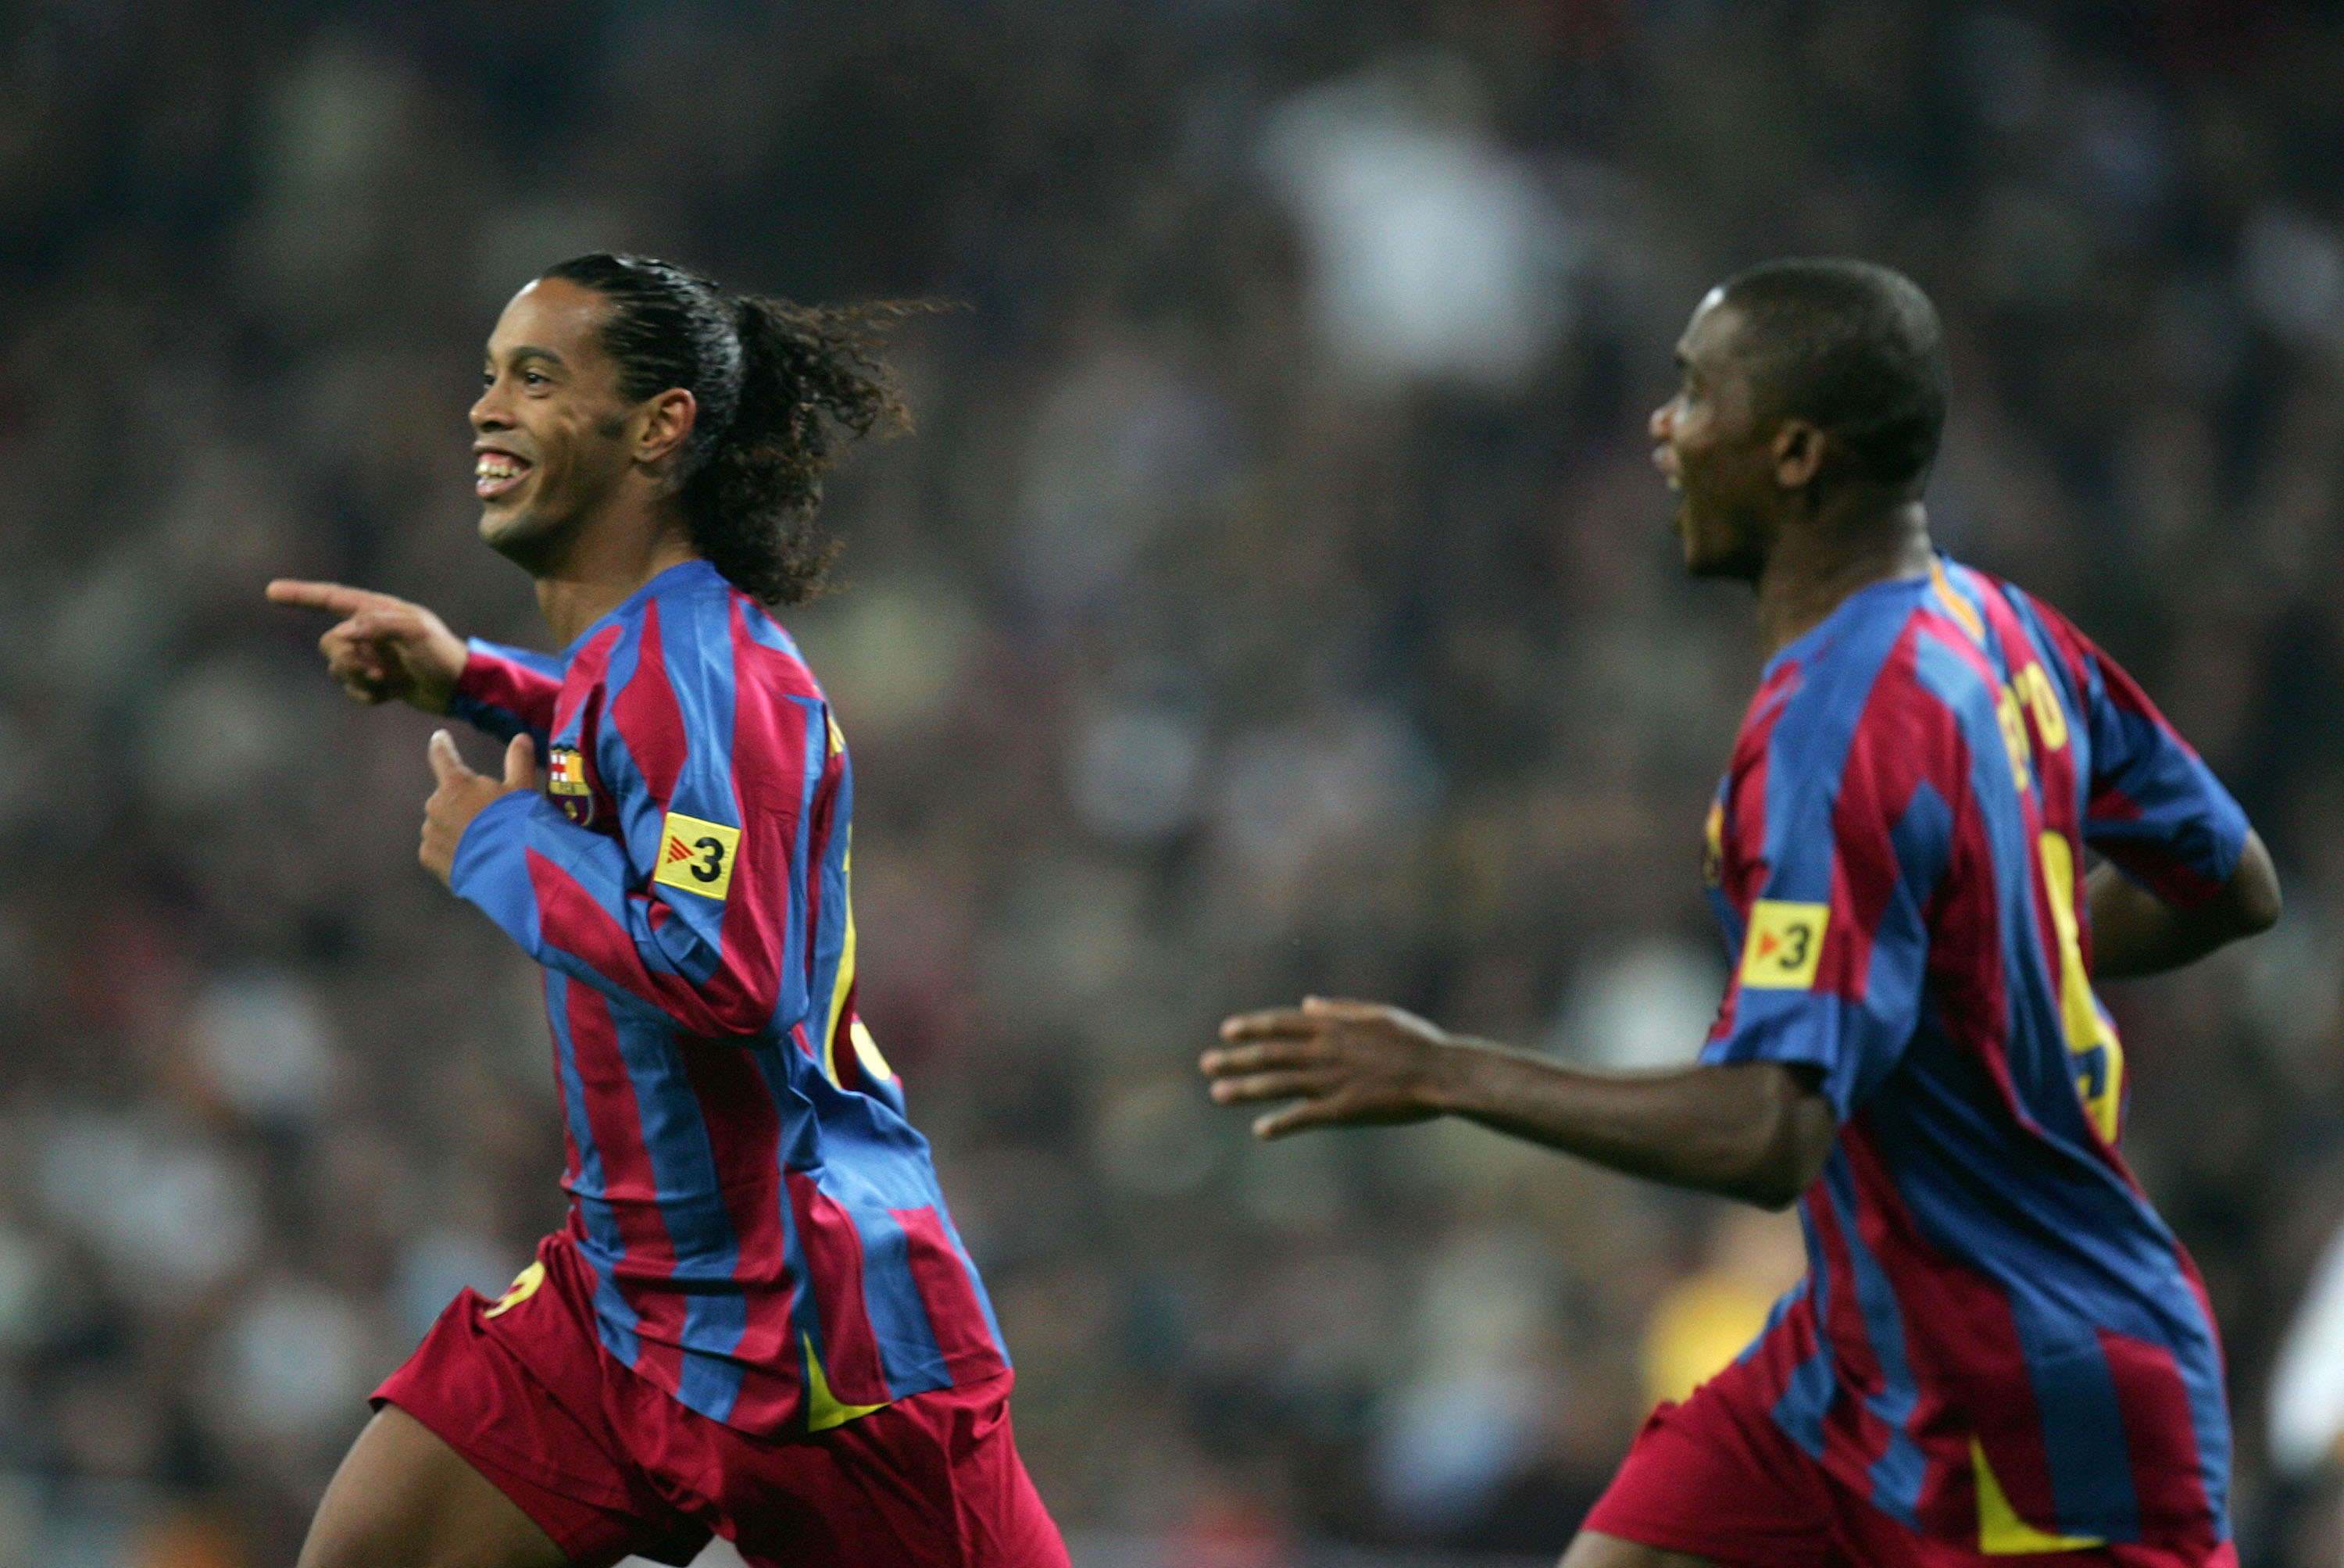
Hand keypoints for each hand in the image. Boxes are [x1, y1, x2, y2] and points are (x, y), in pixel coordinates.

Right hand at [266, 579, 467, 712]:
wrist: (461, 687)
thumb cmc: (442, 653)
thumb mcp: (417, 631)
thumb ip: (379, 625)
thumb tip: (343, 632)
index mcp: (377, 611)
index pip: (331, 598)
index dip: (301, 595)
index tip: (271, 591)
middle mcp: (369, 632)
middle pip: (329, 644)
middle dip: (348, 661)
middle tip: (379, 670)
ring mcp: (370, 657)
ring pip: (338, 669)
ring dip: (360, 679)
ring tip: (389, 680)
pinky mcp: (376, 680)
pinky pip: (353, 689)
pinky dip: (369, 695)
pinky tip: (392, 693)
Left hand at [420, 730, 538, 886]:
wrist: (507, 869)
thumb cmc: (516, 823)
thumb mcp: (523, 789)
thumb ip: (519, 761)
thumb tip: (520, 737)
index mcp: (457, 784)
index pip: (443, 756)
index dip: (442, 744)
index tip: (438, 736)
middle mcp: (436, 804)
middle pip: (447, 797)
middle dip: (462, 803)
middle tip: (487, 817)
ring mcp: (430, 832)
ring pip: (441, 823)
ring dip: (456, 827)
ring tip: (483, 842)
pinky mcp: (428, 857)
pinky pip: (437, 847)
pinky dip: (450, 849)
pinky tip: (471, 856)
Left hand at [1201, 996, 1458, 1138]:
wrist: (1441, 1072)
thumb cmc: (1415, 1040)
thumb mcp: (1376, 1014)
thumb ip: (1339, 1009)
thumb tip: (1308, 1003)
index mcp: (1333, 1027)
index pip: (1282, 1024)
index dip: (1252, 1027)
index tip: (1227, 1031)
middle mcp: (1325, 1051)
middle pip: (1270, 1054)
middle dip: (1235, 1059)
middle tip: (1207, 1064)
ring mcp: (1332, 1081)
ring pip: (1279, 1084)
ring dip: (1245, 1088)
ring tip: (1217, 1093)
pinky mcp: (1343, 1110)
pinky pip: (1305, 1117)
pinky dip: (1281, 1123)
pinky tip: (1260, 1130)